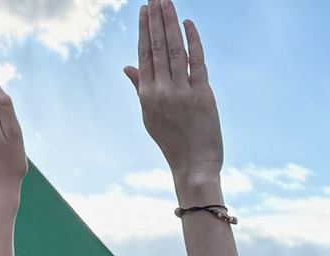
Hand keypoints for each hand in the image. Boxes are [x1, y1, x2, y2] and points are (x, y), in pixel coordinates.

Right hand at [124, 0, 221, 189]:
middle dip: (156, 19)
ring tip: (167, 2)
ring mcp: (181, 93)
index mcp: (146, 94)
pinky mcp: (202, 96)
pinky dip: (193, 41)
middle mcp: (162, 91)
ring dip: (171, 23)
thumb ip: (140, 88)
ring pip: (175, 50)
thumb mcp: (150, 116)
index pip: (144, 54)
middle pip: (158, 47)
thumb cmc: (173, 142)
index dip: (145, 30)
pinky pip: (197, 63)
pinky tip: (189, 24)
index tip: (145, 10)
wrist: (194, 166)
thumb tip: (126, 66)